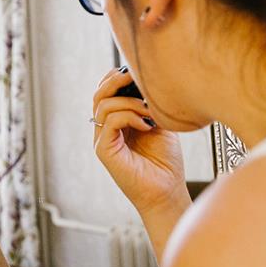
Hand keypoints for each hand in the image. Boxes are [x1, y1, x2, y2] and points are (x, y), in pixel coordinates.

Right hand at [92, 67, 185, 214]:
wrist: (167, 192)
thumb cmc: (165, 162)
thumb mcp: (159, 123)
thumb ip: (149, 104)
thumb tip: (146, 80)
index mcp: (117, 122)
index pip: (106, 92)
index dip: (116, 78)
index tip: (137, 74)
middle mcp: (106, 130)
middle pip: (98, 95)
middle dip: (115, 81)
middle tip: (133, 77)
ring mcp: (102, 140)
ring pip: (103, 106)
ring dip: (129, 102)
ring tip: (149, 111)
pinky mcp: (104, 151)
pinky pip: (109, 122)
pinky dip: (128, 116)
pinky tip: (146, 124)